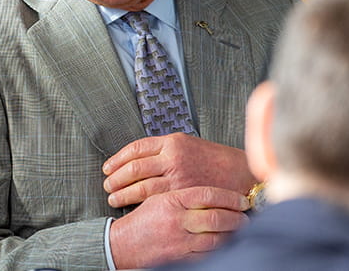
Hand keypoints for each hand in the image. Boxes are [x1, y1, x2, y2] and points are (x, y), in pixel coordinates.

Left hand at [102, 133, 254, 207]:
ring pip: (140, 186)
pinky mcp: (184, 194)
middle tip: (107, 185)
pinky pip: (154, 199)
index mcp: (172, 142)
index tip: (108, 167)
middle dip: (115, 178)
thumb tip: (138, 158)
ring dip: (122, 193)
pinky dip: (139, 203)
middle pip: (133, 168)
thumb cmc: (215, 160)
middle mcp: (173, 157)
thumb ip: (164, 150)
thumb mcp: (189, 145)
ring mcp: (178, 177)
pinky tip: (132, 206)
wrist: (241, 174)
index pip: (135, 149)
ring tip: (114, 198)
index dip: (117, 159)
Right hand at [109, 186, 248, 268]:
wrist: (122, 244)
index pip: (207, 195)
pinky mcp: (181, 257)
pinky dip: (221, 248)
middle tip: (245, 216)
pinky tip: (227, 243)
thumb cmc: (141, 221)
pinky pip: (208, 253)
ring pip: (216, 237)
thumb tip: (211, 196)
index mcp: (171, 200)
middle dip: (236, 217)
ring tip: (240, 229)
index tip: (241, 199)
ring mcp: (180, 240)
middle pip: (216, 217)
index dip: (229, 197)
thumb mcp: (158, 200)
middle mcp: (177, 220)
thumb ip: (182, 196)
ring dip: (232, 234)